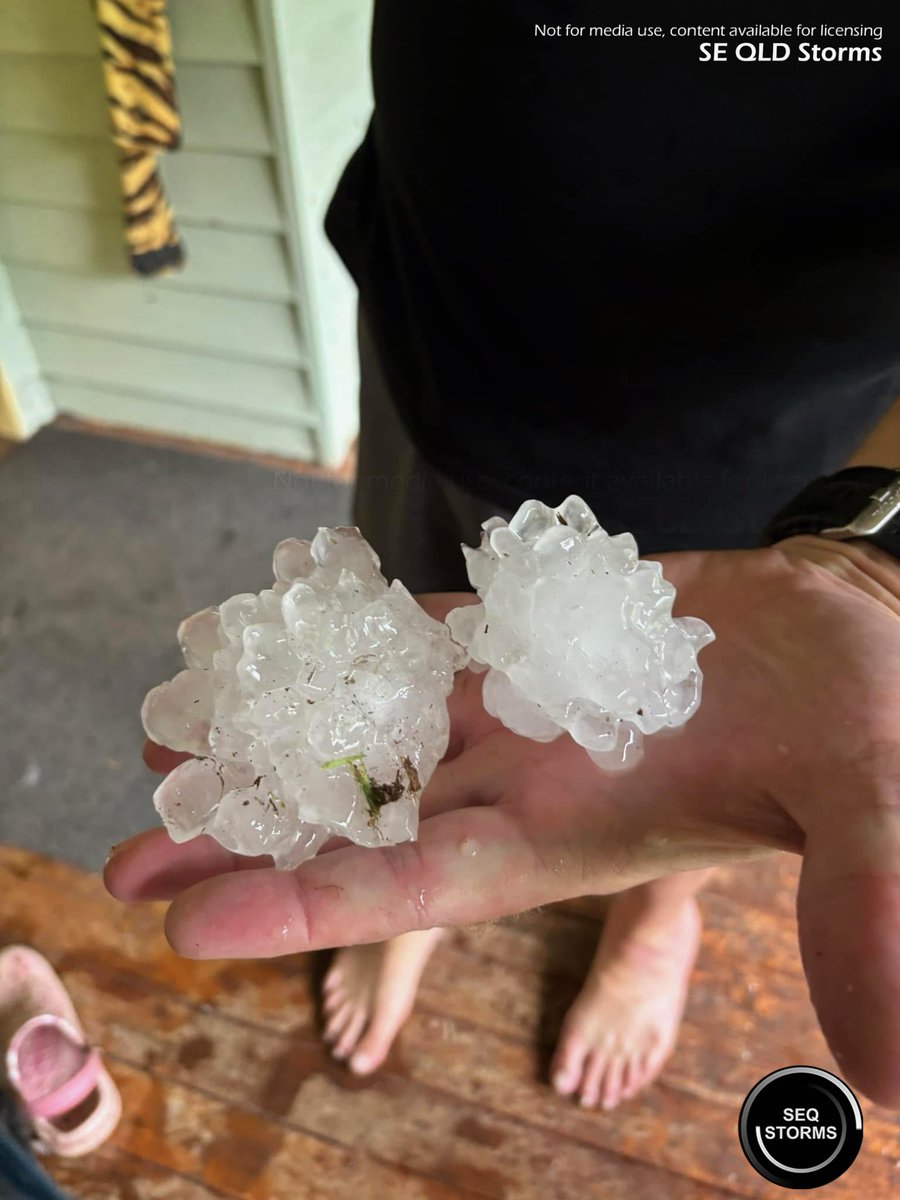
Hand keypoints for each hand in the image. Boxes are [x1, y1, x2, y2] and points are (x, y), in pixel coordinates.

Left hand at [106, 537, 899, 1103]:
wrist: (844, 631)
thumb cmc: (865, 716)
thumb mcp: (871, 798)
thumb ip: (868, 904)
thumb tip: (892, 1073)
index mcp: (575, 830)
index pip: (419, 882)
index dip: (306, 904)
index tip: (191, 921)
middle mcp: (524, 776)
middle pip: (360, 811)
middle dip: (249, 834)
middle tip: (128, 853)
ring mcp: (516, 701)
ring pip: (369, 720)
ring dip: (272, 730)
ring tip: (168, 735)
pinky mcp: (526, 633)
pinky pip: (419, 636)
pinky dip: (347, 636)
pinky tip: (275, 632)